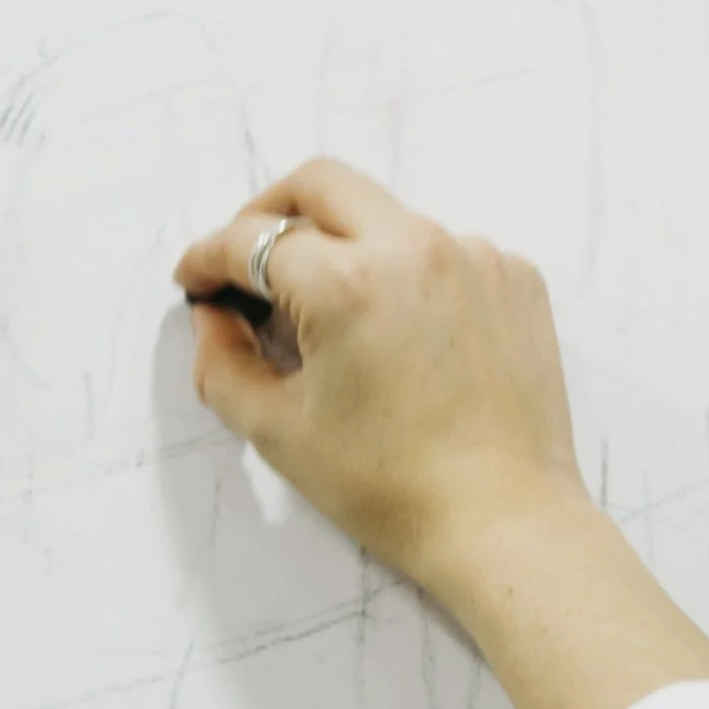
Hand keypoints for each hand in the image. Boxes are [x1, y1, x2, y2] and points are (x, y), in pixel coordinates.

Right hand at [175, 160, 580, 604]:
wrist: (503, 523)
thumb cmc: (388, 487)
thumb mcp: (276, 430)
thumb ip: (222, 360)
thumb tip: (213, 314)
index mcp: (347, 282)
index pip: (252, 241)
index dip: (208, 259)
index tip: (193, 281)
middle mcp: (414, 246)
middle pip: (320, 185)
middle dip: (268, 213)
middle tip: (247, 263)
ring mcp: (473, 256)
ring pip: (386, 218)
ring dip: (345, 248)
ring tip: (331, 316)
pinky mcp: (515, 278)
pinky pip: (443, 250)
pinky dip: (407, 275)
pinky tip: (400, 334)